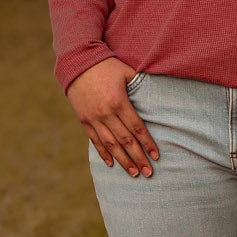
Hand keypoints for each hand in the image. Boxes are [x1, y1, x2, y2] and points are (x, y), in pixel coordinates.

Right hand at [67, 58, 159, 176]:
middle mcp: (105, 113)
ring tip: (134, 173)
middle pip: (125, 141)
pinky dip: (103, 153)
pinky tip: (112, 164)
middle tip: (149, 173)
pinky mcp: (84, 120)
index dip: (147, 143)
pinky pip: (95, 141)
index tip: (156, 156)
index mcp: (119, 102)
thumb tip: (158, 97)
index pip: (136, 128)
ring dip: (123, 161)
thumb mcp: (127, 72)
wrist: (78, 63)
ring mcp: (93, 118)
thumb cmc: (107, 66)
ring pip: (110, 145)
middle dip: (138, 158)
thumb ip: (141, 86)